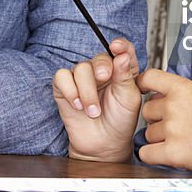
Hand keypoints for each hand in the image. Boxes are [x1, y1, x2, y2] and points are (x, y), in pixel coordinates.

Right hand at [53, 39, 140, 162]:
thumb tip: (122, 56)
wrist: (104, 145)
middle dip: (101, 67)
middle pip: (99, 58)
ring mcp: (82, 79)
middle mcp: (102, 71)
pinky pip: (62, 77)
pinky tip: (77, 105)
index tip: (117, 47)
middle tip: (104, 79)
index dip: (120, 45)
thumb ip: (125, 76)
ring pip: (80, 68)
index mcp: (122, 70)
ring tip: (93, 110)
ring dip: (87, 91)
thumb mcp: (129, 99)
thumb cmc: (120, 122)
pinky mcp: (65, 88)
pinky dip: (69, 90)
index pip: (122, 50)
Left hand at [136, 68, 191, 170]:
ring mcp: (172, 129)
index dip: (142, 84)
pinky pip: (146, 152)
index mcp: (183, 88)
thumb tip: (156, 95)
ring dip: (158, 138)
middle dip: (156, 119)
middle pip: (147, 110)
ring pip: (147, 133)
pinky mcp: (172, 152)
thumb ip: (178, 93)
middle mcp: (174, 106)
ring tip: (180, 139)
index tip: (141, 89)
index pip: (150, 77)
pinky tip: (166, 153)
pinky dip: (152, 155)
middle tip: (175, 125)